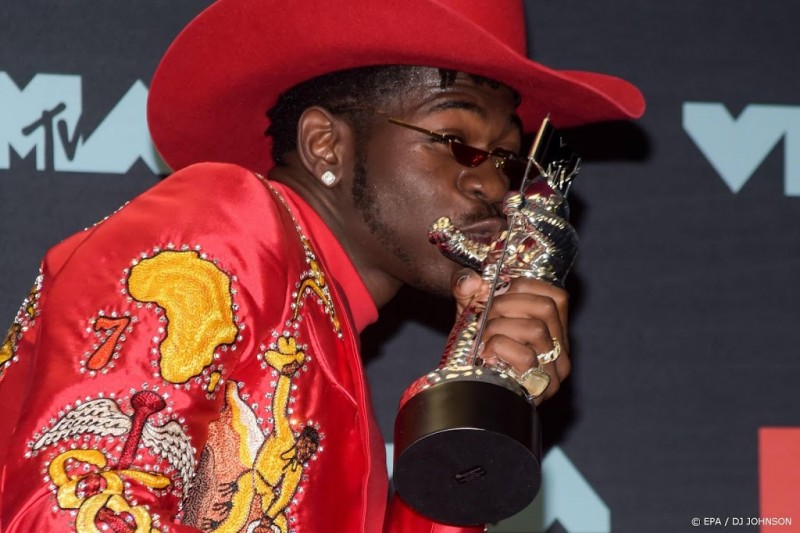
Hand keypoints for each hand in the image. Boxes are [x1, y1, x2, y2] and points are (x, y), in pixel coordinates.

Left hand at [452, 269, 569, 404]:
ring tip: (484, 337)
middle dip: (508, 303)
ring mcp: (554, 370)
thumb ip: (466, 288)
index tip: (498, 293)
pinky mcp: (540, 386)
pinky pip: (525, 356)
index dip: (525, 287)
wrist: (466, 386)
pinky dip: (499, 347)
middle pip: (546, 307)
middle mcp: (560, 348)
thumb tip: (469, 282)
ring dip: (500, 327)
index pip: (557, 296)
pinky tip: (486, 353)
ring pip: (536, 329)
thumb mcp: (471, 309)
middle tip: (486, 315)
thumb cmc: (475, 347)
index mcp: (552, 327)